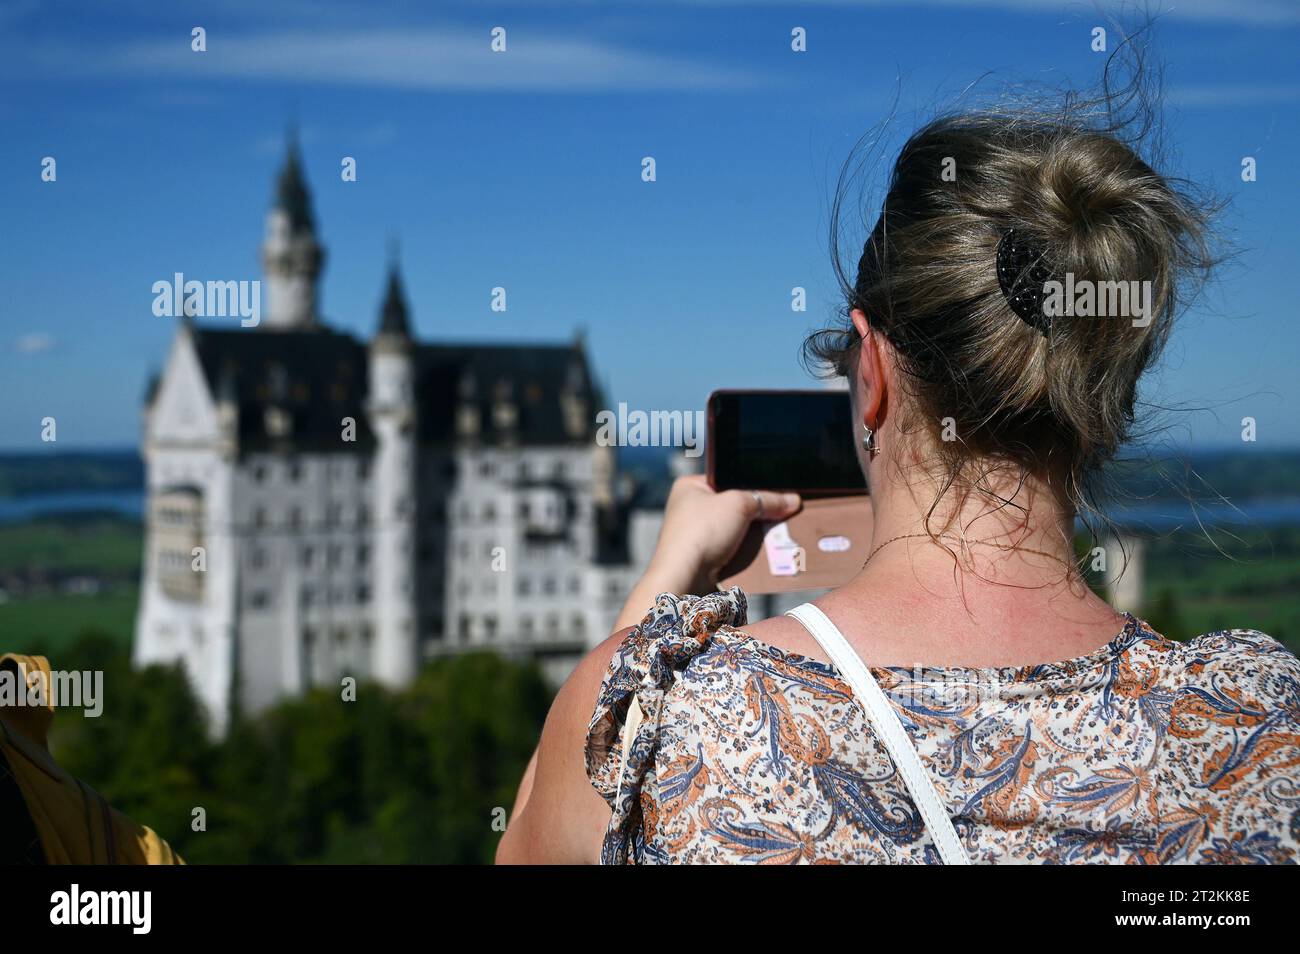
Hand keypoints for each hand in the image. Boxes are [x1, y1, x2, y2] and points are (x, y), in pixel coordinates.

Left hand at [653, 475, 802, 584]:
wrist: (685, 576)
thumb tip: (792, 500)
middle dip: (756, 510)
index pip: (728, 478)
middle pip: (734, 504)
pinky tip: (764, 548)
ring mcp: (694, 533)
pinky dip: (747, 549)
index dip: (753, 482)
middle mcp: (689, 508)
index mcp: (690, 486)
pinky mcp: (703, 555)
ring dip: (754, 532)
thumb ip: (767, 500)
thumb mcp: (739, 504)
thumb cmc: (703, 531)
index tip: (777, 488)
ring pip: (735, 528)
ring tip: (779, 530)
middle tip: (782, 510)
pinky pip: (732, 547)